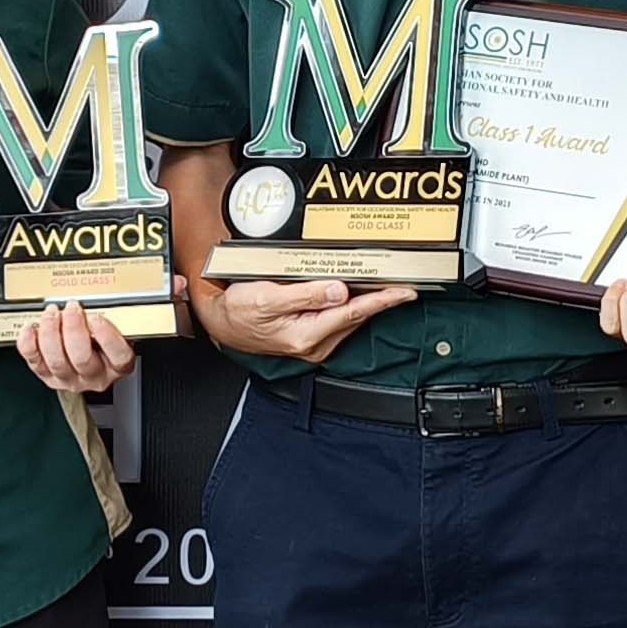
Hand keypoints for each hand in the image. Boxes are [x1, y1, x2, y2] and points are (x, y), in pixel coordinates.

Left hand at [14, 290, 166, 394]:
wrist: (91, 356)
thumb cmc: (111, 337)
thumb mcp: (135, 321)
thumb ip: (157, 302)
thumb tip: (176, 283)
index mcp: (120, 363)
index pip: (118, 354)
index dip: (107, 336)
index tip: (99, 317)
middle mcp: (95, 375)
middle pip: (82, 357)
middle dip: (74, 329)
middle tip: (72, 306)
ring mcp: (69, 377)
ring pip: (57, 360)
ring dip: (51, 333)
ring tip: (52, 311)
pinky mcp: (46, 374)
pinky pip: (34, 362)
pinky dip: (29, 344)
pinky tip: (31, 326)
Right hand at [193, 275, 415, 363]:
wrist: (221, 323)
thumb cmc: (238, 310)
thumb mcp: (267, 297)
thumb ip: (305, 294)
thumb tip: (338, 291)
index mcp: (305, 334)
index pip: (353, 313)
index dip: (382, 300)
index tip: (405, 292)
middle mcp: (313, 344)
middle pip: (356, 317)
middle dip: (381, 300)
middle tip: (404, 283)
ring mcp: (313, 344)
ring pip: (349, 320)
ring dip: (368, 303)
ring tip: (387, 286)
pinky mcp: (310, 339)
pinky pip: (339, 322)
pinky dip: (352, 308)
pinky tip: (358, 296)